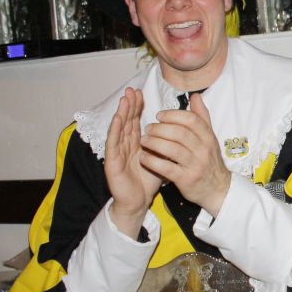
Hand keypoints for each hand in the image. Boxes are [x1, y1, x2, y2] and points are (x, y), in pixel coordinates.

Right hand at [104, 88, 161, 236]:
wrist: (138, 201)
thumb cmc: (149, 179)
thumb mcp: (161, 156)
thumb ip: (166, 141)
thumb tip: (178, 127)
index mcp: (136, 142)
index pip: (136, 121)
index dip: (137, 107)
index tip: (141, 92)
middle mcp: (125, 145)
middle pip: (126, 121)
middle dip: (129, 105)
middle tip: (131, 90)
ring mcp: (118, 153)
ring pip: (119, 130)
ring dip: (120, 113)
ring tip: (124, 100)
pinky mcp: (112, 163)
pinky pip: (113, 145)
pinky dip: (114, 131)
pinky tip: (117, 120)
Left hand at [138, 92, 232, 213]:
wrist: (217, 189)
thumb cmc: (209, 160)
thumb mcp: (210, 138)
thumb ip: (202, 116)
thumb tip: (195, 96)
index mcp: (208, 137)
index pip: (192, 120)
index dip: (173, 115)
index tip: (159, 115)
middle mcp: (204, 150)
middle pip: (180, 133)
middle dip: (160, 128)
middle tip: (148, 128)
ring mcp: (195, 165)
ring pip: (173, 149)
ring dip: (154, 143)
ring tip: (143, 140)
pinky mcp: (186, 180)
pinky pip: (167, 168)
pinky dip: (153, 161)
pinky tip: (143, 157)